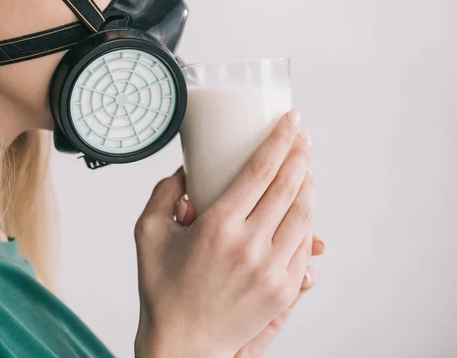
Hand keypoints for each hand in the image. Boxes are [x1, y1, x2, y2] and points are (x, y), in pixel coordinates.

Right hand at [134, 110, 313, 357]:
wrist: (183, 345)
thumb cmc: (162, 291)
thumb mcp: (148, 234)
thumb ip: (163, 194)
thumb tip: (186, 172)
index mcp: (217, 228)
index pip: (261, 171)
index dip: (280, 139)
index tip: (291, 120)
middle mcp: (250, 247)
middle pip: (290, 188)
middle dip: (301, 155)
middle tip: (302, 138)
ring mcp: (271, 271)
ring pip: (304, 216)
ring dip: (309, 186)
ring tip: (305, 169)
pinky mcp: (282, 290)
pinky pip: (304, 247)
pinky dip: (307, 222)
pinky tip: (302, 210)